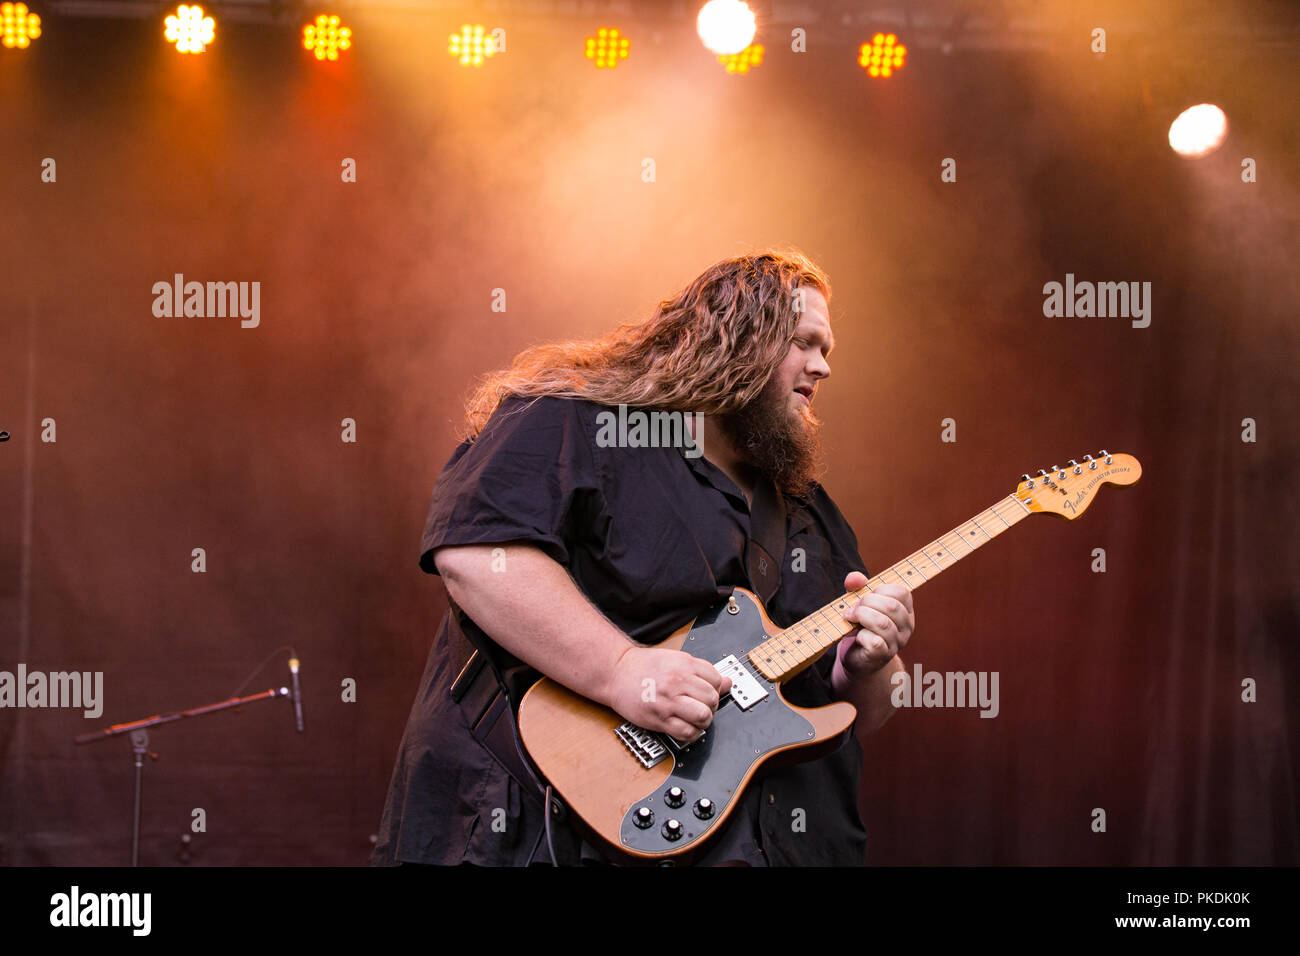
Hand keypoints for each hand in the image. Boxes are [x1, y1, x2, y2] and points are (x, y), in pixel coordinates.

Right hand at [606, 645, 731, 742]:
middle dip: (711, 705)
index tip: (708, 692)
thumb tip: (726, 682)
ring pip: (703, 716)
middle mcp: (677, 681)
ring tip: (696, 717)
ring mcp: (668, 701)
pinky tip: (687, 727)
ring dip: (704, 720)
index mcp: (684, 664)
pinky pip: (687, 732)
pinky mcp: (660, 719)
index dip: (716, 688)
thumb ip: (701, 671)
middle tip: (701, 705)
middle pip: (712, 699)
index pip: (717, 680)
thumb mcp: (675, 659)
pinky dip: (692, 733)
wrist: (616, 672)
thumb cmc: (643, 666)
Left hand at [836, 571, 914, 676]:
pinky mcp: (882, 655)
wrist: (857, 657)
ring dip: (861, 616)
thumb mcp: (859, 604)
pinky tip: (856, 636)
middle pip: (892, 606)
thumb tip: (855, 578)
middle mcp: (906, 627)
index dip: (880, 590)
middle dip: (867, 602)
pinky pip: (874, 641)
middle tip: (854, 609)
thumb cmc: (860, 626)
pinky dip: (861, 635)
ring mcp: (896, 643)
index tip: (866, 597)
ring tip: (851, 618)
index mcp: (905, 610)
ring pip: (883, 623)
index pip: (902, 593)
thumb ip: (857, 587)